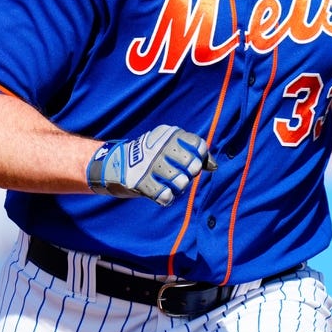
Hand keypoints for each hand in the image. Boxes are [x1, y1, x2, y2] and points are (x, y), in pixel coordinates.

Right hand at [86, 125, 215, 205]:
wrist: (117, 164)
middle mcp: (161, 146)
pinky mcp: (141, 182)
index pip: (199, 146)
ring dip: (177, 187)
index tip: (191, 161)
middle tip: (178, 174)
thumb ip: (195, 154)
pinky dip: (166, 197)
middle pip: (193, 166)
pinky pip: (166, 196)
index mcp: (170, 134)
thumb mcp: (171, 147)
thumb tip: (215, 167)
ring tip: (168, 183)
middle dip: (189, 174)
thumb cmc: (153, 157)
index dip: (200, 157)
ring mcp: (151, 165)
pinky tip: (160, 191)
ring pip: (182, 183)